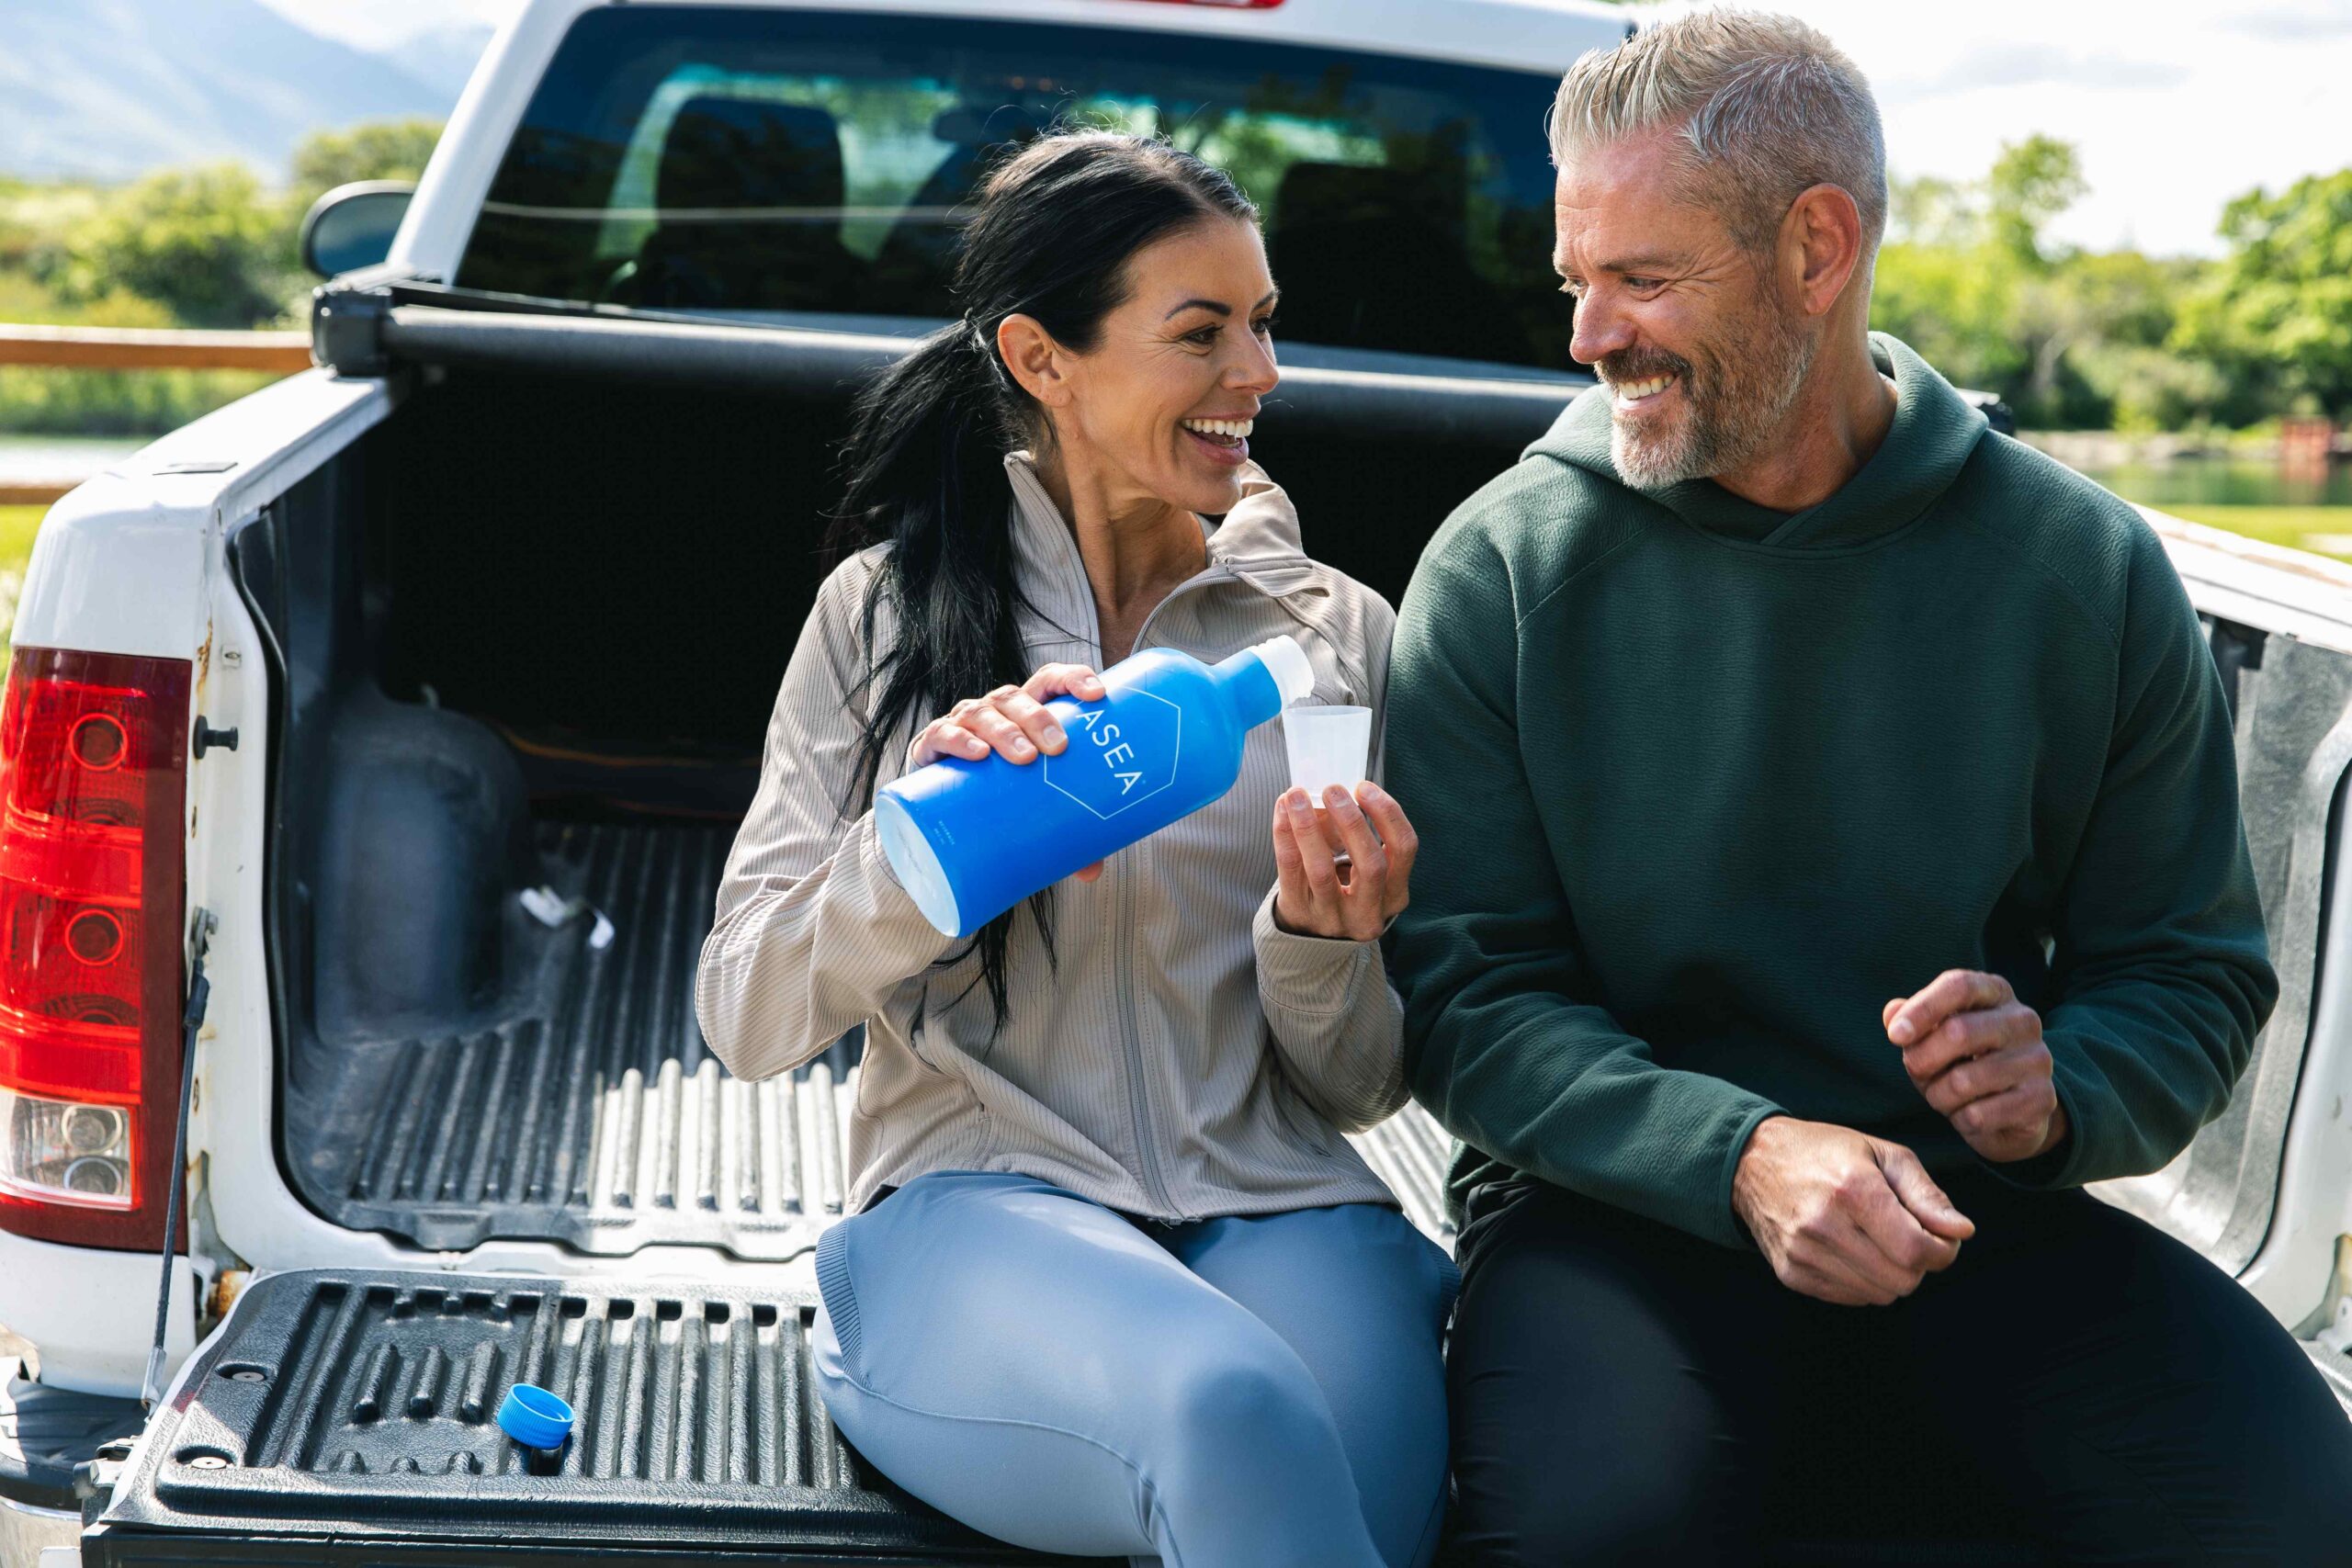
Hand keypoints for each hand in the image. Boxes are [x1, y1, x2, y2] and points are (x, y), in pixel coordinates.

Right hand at [909, 663, 1108, 883]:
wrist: (941, 805)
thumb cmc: (999, 794)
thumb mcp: (1033, 807)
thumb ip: (1064, 833)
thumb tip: (1091, 872)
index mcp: (1025, 714)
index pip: (1049, 682)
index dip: (1072, 679)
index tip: (1097, 695)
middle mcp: (995, 712)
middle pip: (1015, 698)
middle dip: (1038, 717)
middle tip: (1057, 748)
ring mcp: (963, 725)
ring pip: (982, 712)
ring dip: (1003, 730)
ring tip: (1022, 756)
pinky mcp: (933, 745)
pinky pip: (942, 734)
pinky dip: (958, 740)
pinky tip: (976, 753)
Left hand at [1270, 782, 1417, 940]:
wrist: (1313, 933)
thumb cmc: (1346, 888)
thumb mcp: (1367, 871)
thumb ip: (1360, 833)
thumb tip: (1335, 789)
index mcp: (1395, 895)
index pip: (1404, 849)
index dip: (1388, 814)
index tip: (1365, 787)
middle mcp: (1369, 912)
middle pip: (1370, 865)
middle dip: (1351, 821)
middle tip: (1333, 789)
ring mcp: (1333, 918)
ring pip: (1322, 870)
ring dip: (1309, 826)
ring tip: (1296, 795)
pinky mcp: (1300, 914)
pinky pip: (1290, 870)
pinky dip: (1284, 835)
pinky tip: (1282, 810)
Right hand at [1731, 1116, 1974, 1305]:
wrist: (1752, 1161)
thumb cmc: (1825, 1152)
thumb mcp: (1882, 1154)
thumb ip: (1926, 1194)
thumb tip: (1962, 1232)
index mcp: (1852, 1190)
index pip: (1917, 1250)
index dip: (1943, 1251)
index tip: (1941, 1238)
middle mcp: (1824, 1225)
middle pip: (1903, 1279)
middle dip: (1918, 1263)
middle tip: (1908, 1237)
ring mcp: (1804, 1253)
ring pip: (1880, 1295)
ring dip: (1891, 1274)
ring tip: (1876, 1241)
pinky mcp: (1791, 1273)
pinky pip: (1852, 1298)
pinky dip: (1863, 1281)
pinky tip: (1851, 1250)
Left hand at [1885, 970, 2066, 1163]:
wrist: (2012, 1111)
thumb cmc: (1963, 1062)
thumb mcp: (1933, 1036)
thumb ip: (1911, 1020)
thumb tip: (1893, 1013)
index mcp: (1996, 992)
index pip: (1959, 986)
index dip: (1923, 1009)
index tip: (1895, 1035)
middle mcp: (2023, 1020)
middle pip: (1959, 1031)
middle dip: (1922, 1059)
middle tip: (1916, 1072)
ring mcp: (2037, 1060)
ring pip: (1964, 1080)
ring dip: (1939, 1096)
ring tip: (1943, 1096)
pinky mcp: (2041, 1100)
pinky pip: (1979, 1115)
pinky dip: (1960, 1120)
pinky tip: (1967, 1115)